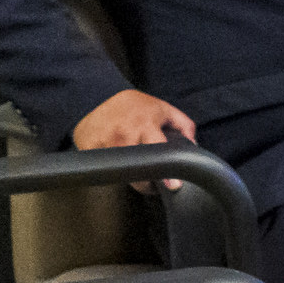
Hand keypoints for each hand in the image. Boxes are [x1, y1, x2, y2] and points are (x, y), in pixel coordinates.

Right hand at [75, 86, 197, 191]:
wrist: (98, 96)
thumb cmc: (135, 106)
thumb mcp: (163, 109)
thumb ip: (183, 125)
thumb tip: (194, 147)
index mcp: (145, 124)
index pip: (157, 152)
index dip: (165, 172)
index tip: (174, 186)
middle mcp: (124, 134)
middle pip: (138, 169)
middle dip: (148, 179)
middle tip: (152, 178)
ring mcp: (104, 142)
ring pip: (121, 172)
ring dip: (130, 175)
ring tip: (134, 164)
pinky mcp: (89, 147)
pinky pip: (105, 168)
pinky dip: (113, 169)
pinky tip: (116, 159)